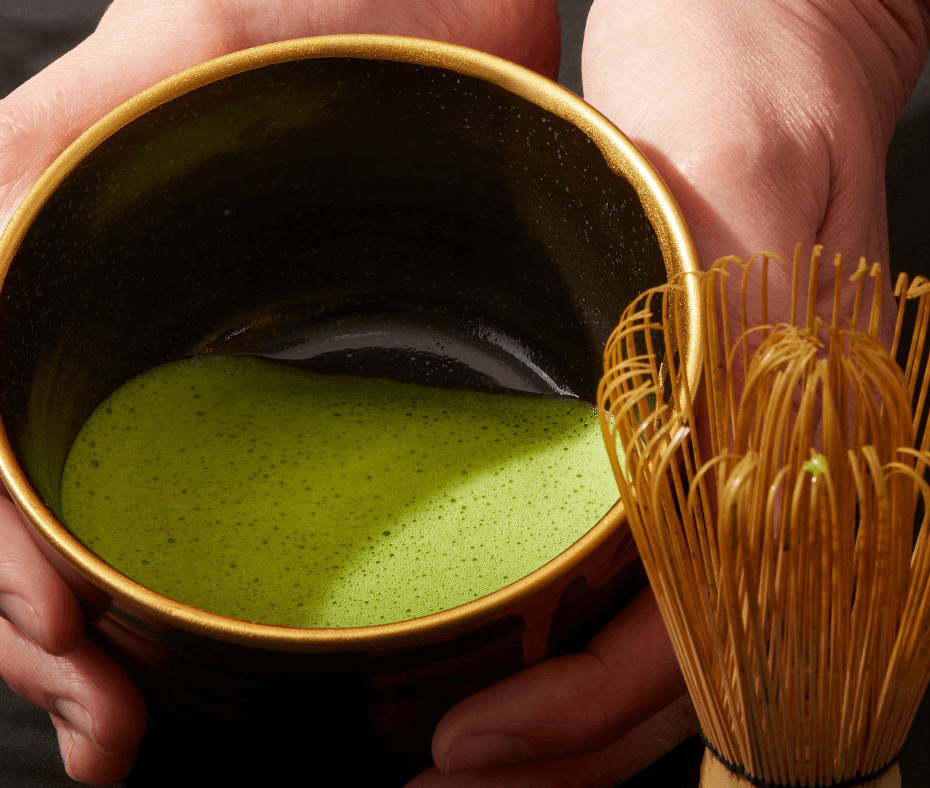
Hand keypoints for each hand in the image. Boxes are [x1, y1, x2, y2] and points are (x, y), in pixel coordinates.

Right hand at [0, 1, 558, 783]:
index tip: (70, 642)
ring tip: (139, 724)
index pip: (1, 447)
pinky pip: (252, 508)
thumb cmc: (334, 4)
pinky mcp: (316, 386)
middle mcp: (131, 335)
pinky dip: (230, 595)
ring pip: (138, 531)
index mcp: (69, 270)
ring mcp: (222, 370)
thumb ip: (60, 139)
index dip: (13, 561)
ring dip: (130, 640)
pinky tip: (233, 652)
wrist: (460, 14)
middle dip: (58, 635)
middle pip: (51, 513)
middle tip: (112, 727)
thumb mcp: (187, 41)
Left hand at [411, 2, 929, 785]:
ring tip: (477, 743)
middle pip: (693, 669)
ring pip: (685, 647)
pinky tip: (534, 653)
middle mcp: (782, 450)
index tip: (476, 732)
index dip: (590, 705)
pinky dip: (599, 648)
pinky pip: (672, 579)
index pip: (704, 620)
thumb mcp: (723, 164)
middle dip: (571, 745)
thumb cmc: (752, 64)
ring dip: (580, 718)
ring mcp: (755, 451)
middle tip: (453, 765)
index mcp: (789, 400)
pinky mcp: (718, 432)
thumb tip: (691, 486)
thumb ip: (727, 327)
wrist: (782, 23)